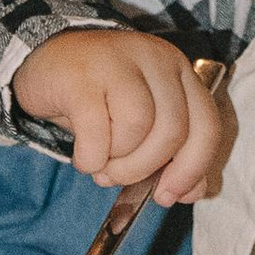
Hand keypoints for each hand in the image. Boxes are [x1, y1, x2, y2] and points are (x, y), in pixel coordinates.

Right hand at [14, 29, 227, 198]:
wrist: (48, 62)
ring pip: (138, 127)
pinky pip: (97, 131)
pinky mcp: (81, 76)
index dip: (192, 168)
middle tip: (118, 177)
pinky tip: (84, 156)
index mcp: (179, 71)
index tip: (167, 195)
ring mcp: (118, 61)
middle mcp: (156, 59)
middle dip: (145, 168)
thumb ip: (171, 154)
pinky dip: (91, 157)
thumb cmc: (100, 99)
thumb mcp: (141, 122)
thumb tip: (192, 192)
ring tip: (101, 163)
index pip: (206, 125)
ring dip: (118, 162)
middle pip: (173, 130)